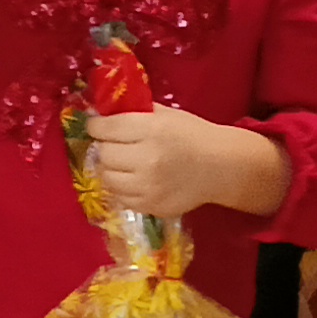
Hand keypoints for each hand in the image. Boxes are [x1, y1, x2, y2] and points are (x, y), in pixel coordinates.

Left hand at [83, 100, 288, 222]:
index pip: (107, 129)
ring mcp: (149, 187)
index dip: (96, 126)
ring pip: (108, 178)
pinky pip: (121, 198)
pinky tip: (132, 179)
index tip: (96, 126)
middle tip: (113, 145)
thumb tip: (105, 111)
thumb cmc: (192, 134)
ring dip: (110, 169)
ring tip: (121, 163)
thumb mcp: (166, 114)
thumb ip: (136, 112)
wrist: (220, 167)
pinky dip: (122, 188)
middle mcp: (148, 160)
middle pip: (104, 154)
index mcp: (152, 130)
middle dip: (105, 147)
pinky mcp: (151, 206)